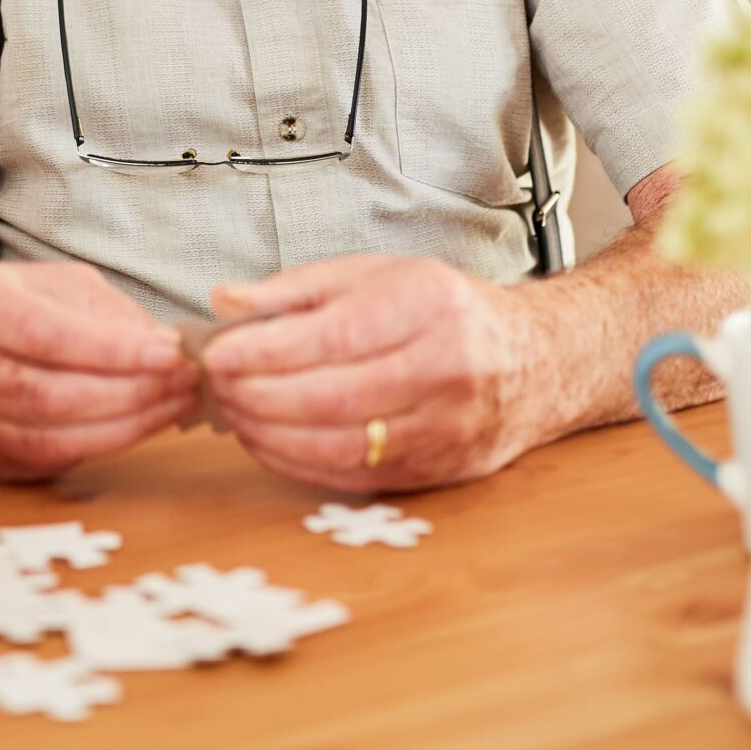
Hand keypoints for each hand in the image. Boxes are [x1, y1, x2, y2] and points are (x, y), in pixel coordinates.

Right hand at [0, 261, 197, 481]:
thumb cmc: (2, 307)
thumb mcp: (51, 284)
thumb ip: (104, 312)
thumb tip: (165, 346)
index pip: (48, 336)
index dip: (115, 351)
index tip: (172, 354)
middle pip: (51, 394)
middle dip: (131, 393)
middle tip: (184, 383)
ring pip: (51, 437)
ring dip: (125, 426)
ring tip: (173, 406)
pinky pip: (45, 461)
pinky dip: (100, 446)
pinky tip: (136, 427)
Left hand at [201, 256, 535, 491]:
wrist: (534, 361)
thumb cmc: (443, 311)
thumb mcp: (375, 275)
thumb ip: (296, 289)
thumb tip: (226, 302)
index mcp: (428, 305)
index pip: (333, 336)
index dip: (265, 351)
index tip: (217, 354)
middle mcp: (445, 368)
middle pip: (332, 396)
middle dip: (259, 395)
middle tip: (217, 386)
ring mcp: (447, 426)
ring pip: (341, 444)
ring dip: (272, 435)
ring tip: (235, 414)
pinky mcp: (438, 470)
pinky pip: (355, 475)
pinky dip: (299, 463)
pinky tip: (268, 442)